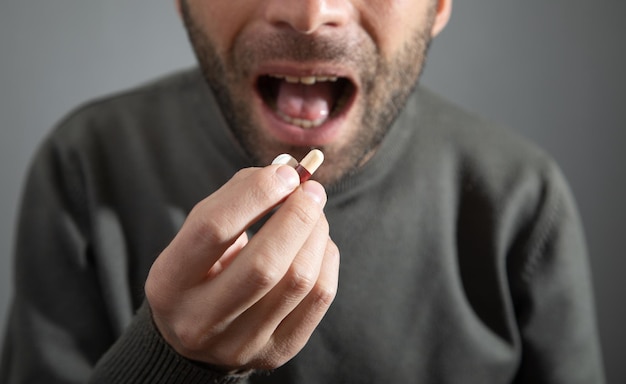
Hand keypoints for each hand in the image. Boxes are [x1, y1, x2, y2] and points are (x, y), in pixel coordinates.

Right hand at [145, 164, 339, 371]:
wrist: (197, 335)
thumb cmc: (202, 270)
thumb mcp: (197, 235)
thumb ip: (236, 199)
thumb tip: (287, 174)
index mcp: (169, 283)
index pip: (213, 229)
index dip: (257, 193)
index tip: (286, 174)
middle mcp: (200, 321)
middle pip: (264, 264)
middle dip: (297, 216)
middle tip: (311, 190)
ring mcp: (241, 343)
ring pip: (299, 280)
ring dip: (316, 234)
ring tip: (314, 214)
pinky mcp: (277, 352)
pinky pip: (320, 297)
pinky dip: (326, 258)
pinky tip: (318, 244)